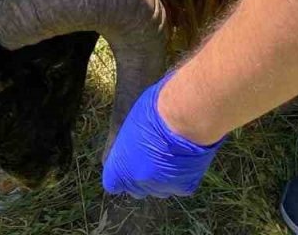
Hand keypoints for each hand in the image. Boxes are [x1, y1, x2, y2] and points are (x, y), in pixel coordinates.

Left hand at [102, 75, 224, 197]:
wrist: (185, 112)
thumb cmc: (153, 107)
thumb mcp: (125, 117)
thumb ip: (123, 140)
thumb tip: (125, 142)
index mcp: (117, 168)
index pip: (112, 182)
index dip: (120, 172)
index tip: (127, 159)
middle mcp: (137, 183)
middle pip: (136, 189)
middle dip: (140, 175)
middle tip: (150, 153)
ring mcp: (161, 187)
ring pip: (159, 190)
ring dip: (161, 177)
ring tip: (169, 152)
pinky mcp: (184, 187)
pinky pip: (180, 187)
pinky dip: (182, 176)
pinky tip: (184, 157)